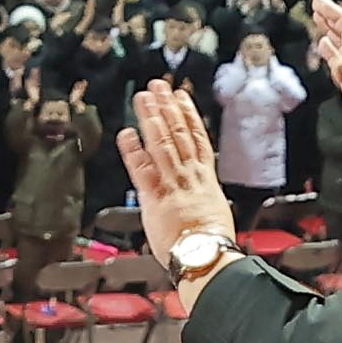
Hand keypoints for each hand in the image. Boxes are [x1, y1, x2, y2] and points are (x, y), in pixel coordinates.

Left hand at [116, 80, 227, 267]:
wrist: (205, 256)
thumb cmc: (211, 245)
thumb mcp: (215, 216)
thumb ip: (203, 201)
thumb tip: (202, 203)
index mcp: (205, 179)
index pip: (197, 139)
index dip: (189, 115)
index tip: (182, 98)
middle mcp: (189, 176)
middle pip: (178, 133)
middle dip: (168, 107)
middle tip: (158, 86)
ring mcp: (172, 183)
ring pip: (162, 143)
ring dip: (152, 118)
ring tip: (144, 97)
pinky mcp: (155, 196)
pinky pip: (141, 168)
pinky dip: (133, 149)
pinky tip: (127, 132)